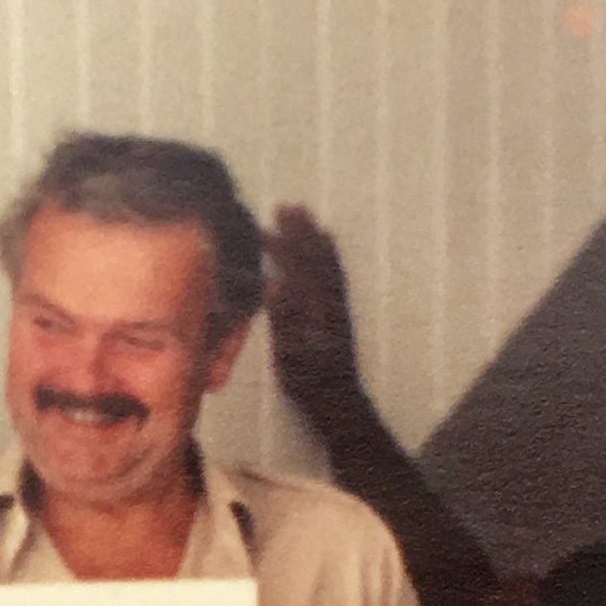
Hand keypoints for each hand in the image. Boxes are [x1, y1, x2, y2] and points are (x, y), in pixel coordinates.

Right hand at [264, 204, 362, 409]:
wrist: (339, 398)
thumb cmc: (308, 382)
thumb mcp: (289, 355)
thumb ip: (283, 318)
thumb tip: (272, 284)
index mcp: (315, 309)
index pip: (297, 269)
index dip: (282, 247)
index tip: (265, 229)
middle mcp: (330, 301)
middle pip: (314, 257)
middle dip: (298, 231)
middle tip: (283, 207)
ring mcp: (338, 303)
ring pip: (328, 261)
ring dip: (314, 235)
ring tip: (303, 213)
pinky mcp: (341, 309)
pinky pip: (338, 272)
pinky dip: (331, 251)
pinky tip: (327, 239)